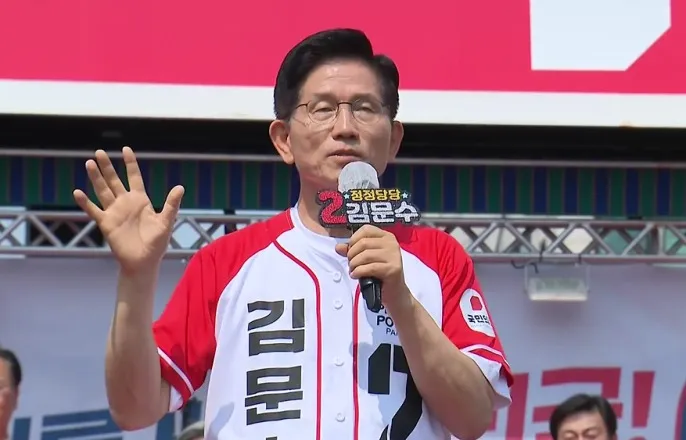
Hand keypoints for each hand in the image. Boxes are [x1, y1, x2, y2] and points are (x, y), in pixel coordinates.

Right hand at [73, 147, 183, 274]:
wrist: (143, 262)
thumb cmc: (156, 244)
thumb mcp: (166, 222)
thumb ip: (171, 204)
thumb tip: (180, 187)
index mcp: (141, 201)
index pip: (134, 177)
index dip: (130, 164)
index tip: (126, 149)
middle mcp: (126, 203)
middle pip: (114, 181)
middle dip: (107, 166)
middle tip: (99, 152)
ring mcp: (114, 212)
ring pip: (102, 191)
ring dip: (96, 178)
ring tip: (89, 163)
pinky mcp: (106, 224)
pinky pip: (94, 210)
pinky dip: (85, 202)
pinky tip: (78, 192)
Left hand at [335, 225, 410, 309]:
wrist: (394, 293)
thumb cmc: (380, 274)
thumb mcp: (366, 259)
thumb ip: (352, 250)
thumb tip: (338, 247)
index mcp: (386, 237)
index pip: (366, 229)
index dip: (354, 239)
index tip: (351, 251)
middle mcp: (392, 244)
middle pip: (364, 243)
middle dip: (352, 254)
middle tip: (351, 264)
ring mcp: (394, 256)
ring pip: (365, 255)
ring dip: (354, 264)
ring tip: (353, 270)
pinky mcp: (393, 269)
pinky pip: (370, 267)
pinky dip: (359, 272)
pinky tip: (356, 275)